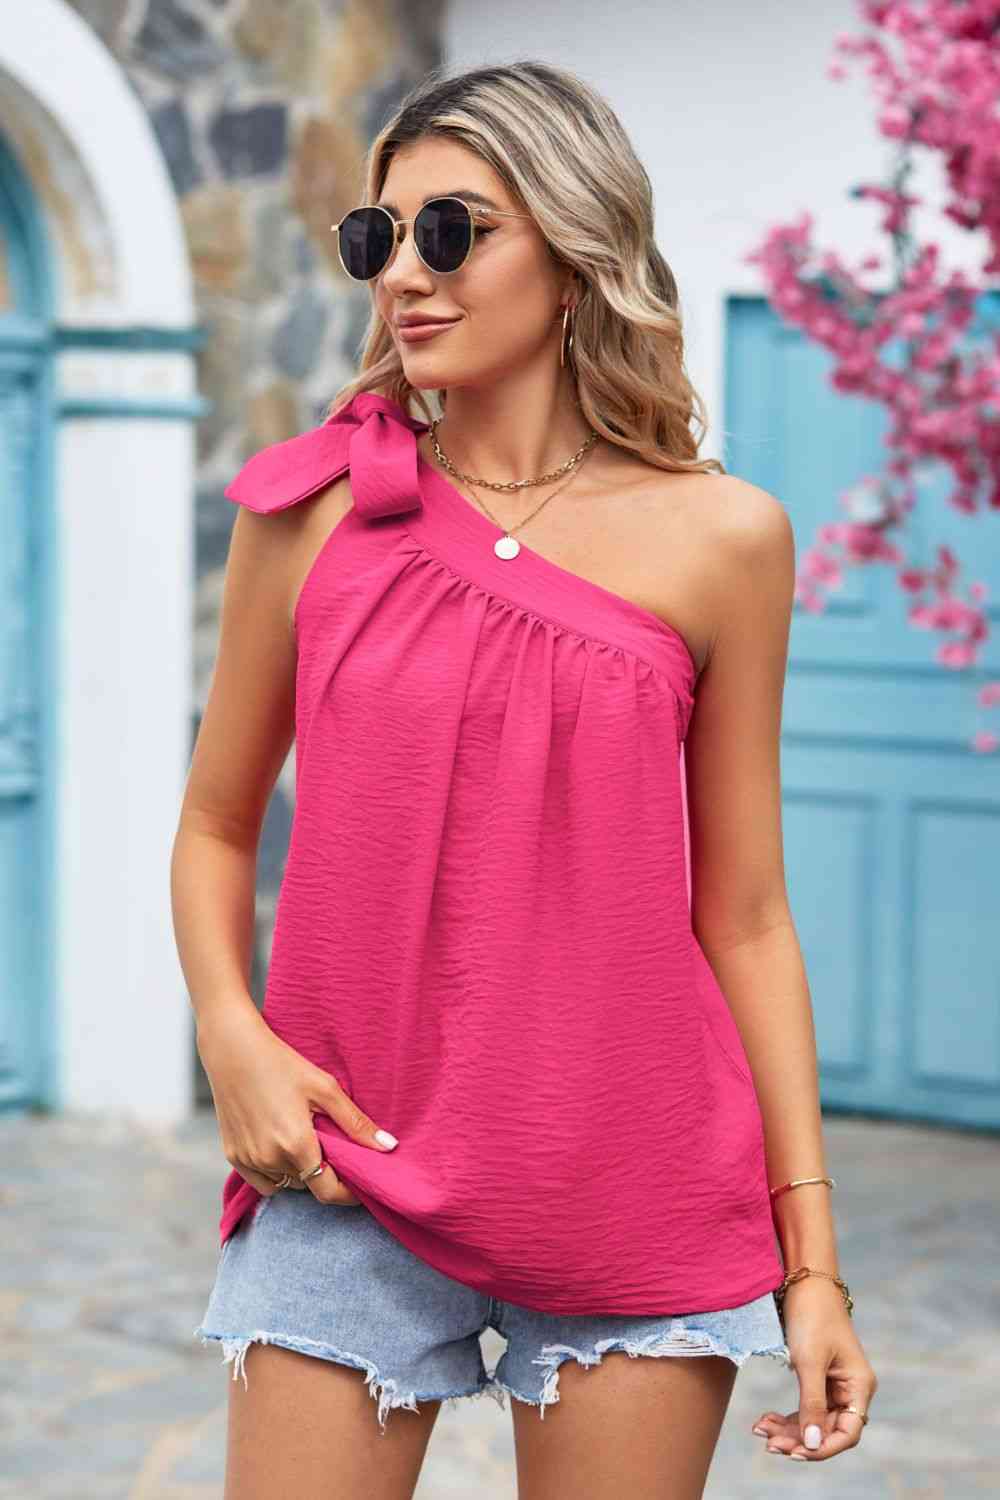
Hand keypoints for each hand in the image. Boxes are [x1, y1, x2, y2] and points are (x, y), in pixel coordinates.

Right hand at [197, 1005, 397, 1203]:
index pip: (327, 1191)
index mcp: (296, 1145)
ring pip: (285, 1183)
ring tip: (305, 1141)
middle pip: (308, 1184)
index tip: (359, 1183)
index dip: (347, 1193)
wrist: (233, 1049)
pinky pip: (262, 1180)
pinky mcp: (232, 1155)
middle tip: (331, 1147)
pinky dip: (275, 1172)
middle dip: (324, 1173)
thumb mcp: (325, 1089)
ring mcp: (248, 1159)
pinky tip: (280, 1145)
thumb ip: (356, 1123)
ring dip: (299, 1172)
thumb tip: (389, 1147)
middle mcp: (269, 1159)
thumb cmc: (282, 1063)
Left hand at [751, 1279, 877, 1460]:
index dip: (824, 1448)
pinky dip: (787, 1417)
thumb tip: (813, 1444)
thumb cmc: (812, 1316)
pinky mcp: (819, 1379)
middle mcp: (851, 1390)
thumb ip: (812, 1404)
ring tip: (761, 1431)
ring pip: (814, 1422)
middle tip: (768, 1443)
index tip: (796, 1453)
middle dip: (799, 1439)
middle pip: (828, 1429)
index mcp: (859, 1386)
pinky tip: (765, 1420)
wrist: (804, 1282)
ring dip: (789, 1430)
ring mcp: (835, 1385)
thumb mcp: (809, 1361)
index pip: (848, 1432)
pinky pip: (806, 1408)